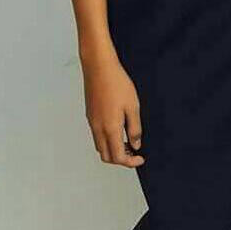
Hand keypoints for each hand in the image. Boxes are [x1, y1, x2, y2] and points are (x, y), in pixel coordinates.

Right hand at [80, 48, 144, 167]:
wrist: (99, 67)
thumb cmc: (116, 83)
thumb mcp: (133, 106)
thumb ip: (135, 128)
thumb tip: (136, 144)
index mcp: (110, 128)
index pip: (118, 157)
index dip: (130, 162)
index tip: (140, 158)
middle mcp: (98, 128)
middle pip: (106, 156)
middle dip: (121, 159)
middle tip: (134, 152)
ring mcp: (92, 122)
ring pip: (100, 147)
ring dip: (113, 150)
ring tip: (127, 140)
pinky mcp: (90, 115)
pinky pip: (96, 136)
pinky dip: (107, 140)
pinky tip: (117, 129)